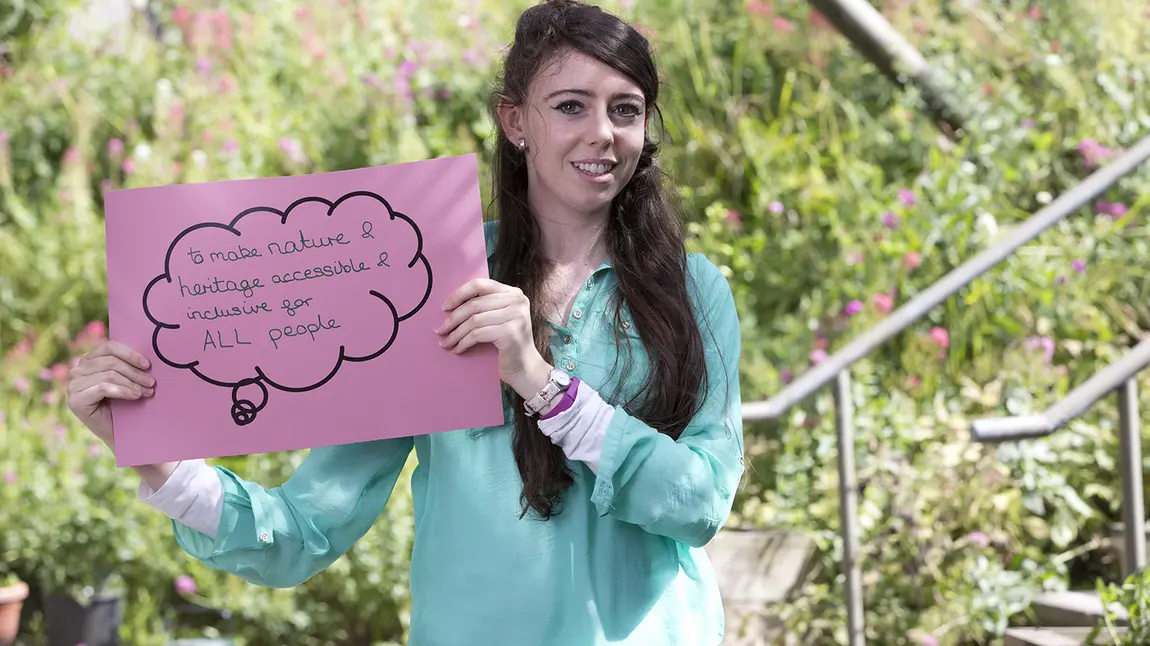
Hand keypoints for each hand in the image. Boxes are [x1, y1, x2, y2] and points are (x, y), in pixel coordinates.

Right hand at [66, 340, 154, 447]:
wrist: (122, 432)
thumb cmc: (127, 403)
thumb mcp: (127, 378)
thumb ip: (128, 363)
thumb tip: (146, 347)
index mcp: (89, 360)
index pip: (109, 347)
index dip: (130, 353)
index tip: (148, 364)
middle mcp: (77, 370)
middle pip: (111, 361)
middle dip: (135, 372)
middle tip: (152, 383)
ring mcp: (73, 385)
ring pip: (109, 374)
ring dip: (132, 382)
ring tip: (147, 391)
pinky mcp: (75, 400)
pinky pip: (103, 388)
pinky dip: (123, 391)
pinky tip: (135, 396)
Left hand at [437, 278, 551, 398]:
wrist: (524, 367)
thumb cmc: (507, 343)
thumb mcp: (499, 317)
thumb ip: (484, 305)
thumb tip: (451, 304)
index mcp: (513, 293)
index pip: (480, 285)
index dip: (459, 294)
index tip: (445, 307)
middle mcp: (517, 301)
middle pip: (474, 304)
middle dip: (453, 318)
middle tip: (440, 329)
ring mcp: (516, 316)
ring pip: (473, 320)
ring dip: (455, 333)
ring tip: (446, 342)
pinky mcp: (510, 333)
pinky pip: (477, 335)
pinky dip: (463, 342)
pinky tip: (457, 349)